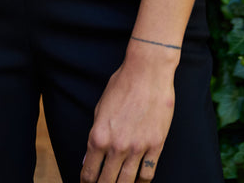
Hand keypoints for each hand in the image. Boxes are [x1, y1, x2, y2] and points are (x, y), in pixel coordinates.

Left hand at [80, 48, 175, 182]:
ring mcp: (138, 147)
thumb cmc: (122, 84)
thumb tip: (89, 157)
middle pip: (106, 181)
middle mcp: (117, 145)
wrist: (148, 72)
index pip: (89, 171)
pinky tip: (137, 181)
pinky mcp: (156, 145)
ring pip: (127, 182)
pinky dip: (141, 182)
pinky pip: (147, 173)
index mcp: (99, 135)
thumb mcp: (100, 108)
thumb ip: (95, 135)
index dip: (86, 182)